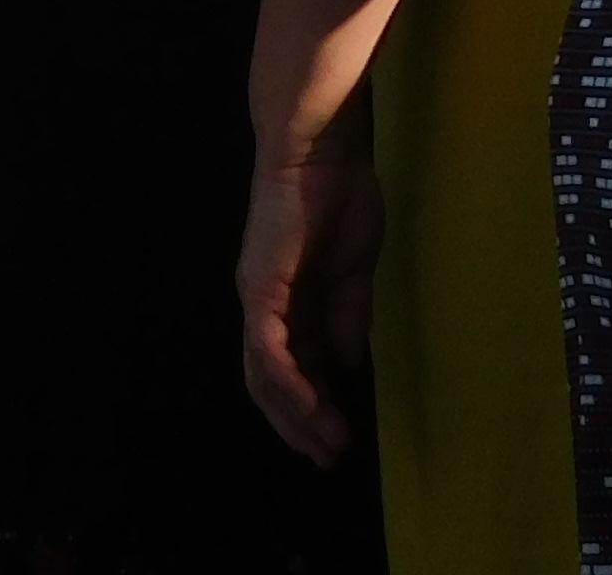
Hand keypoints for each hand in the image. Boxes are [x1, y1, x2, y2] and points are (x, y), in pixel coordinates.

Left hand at [234, 124, 383, 464]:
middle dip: (299, 423)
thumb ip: (347, 318)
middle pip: (270, 381)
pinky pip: (267, 349)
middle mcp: (264, 305)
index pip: (293, 367)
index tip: (338, 441)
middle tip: (329, 458)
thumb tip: (347, 365)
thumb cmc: (338, 200)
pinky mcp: (260, 288)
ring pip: (264, 374)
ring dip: (296, 414)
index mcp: (288, 301)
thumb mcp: (354, 273)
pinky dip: (288, 383)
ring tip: (329, 444)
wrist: (322, 153)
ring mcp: (258, 296)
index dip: (313, 407)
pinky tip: (312, 408)